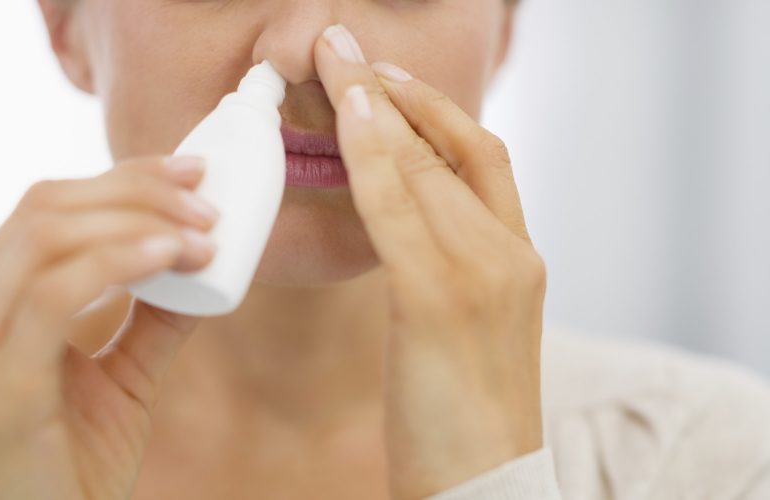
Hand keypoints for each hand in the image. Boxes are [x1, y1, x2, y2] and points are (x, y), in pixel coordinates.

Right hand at [0, 155, 218, 499]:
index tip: (190, 174)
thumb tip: (202, 266)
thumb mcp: (123, 381)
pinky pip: (53, 293)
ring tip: (203, 235)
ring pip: (45, 235)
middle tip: (207, 203)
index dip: (120, 179)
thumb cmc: (71, 471)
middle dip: (134, 189)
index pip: (46, 209)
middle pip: (44, 206)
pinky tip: (170, 258)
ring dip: (136, 220)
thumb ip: (152, 321)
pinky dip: (117, 262)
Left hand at [313, 25, 546, 498]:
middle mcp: (511, 253)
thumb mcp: (467, 327)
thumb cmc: (464, 415)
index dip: (434, 109)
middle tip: (346, 48)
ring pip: (426, 167)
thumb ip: (447, 268)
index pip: (482, 157)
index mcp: (521, 258)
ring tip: (336, 62)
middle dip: (396, 90)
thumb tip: (405, 225)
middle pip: (452, 146)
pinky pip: (399, 210)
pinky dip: (372, 159)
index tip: (389, 79)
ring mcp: (483, 273)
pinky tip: (347, 121)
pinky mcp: (440, 300)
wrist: (487, 485)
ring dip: (377, 106)